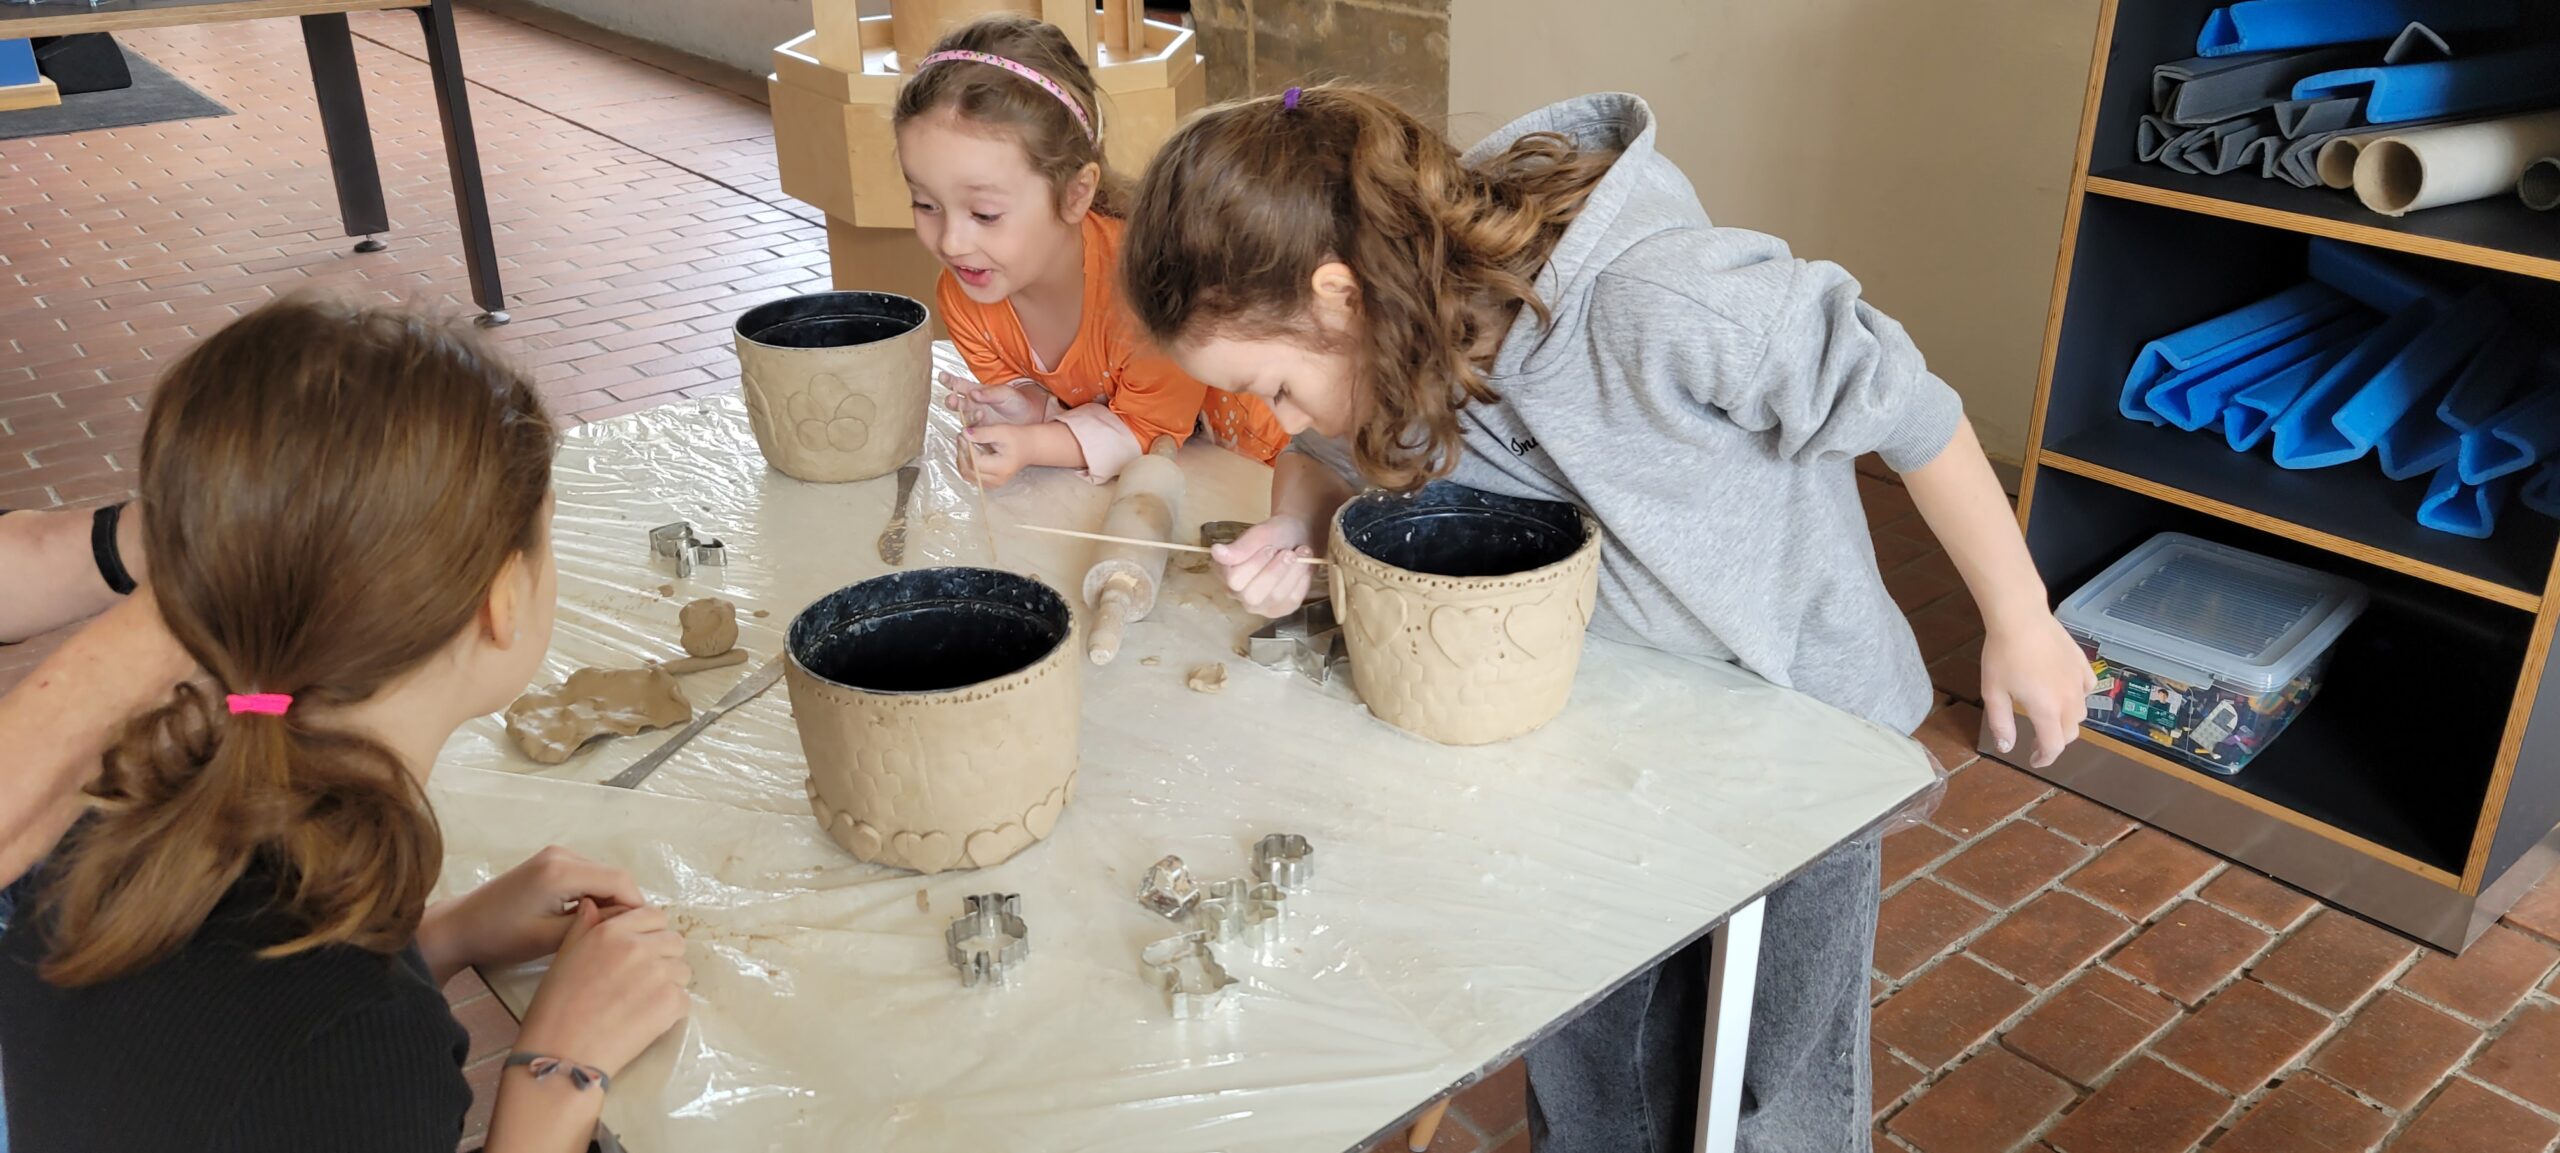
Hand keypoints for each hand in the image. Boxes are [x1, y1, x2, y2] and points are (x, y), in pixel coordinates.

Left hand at [417, 846, 643, 981]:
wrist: (461, 926)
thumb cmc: (500, 937)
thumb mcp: (550, 938)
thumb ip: (593, 925)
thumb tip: (630, 920)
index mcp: (562, 871)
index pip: (620, 880)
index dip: (636, 906)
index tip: (640, 935)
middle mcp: (562, 854)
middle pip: (613, 875)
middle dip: (623, 904)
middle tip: (625, 938)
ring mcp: (556, 854)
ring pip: (602, 875)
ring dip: (609, 900)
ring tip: (604, 932)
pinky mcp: (551, 861)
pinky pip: (587, 875)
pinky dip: (594, 894)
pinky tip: (587, 918)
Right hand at [513, 900, 692, 1077]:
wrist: (563, 1053)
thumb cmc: (555, 1007)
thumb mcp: (564, 957)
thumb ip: (584, 927)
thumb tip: (593, 904)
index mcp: (611, 931)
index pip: (654, 916)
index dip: (650, 934)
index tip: (641, 953)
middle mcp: (638, 947)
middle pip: (674, 942)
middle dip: (663, 958)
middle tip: (642, 982)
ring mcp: (658, 974)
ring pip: (682, 971)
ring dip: (669, 984)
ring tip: (641, 1003)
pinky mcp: (671, 1003)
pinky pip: (684, 999)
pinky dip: (671, 1011)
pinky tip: (646, 1021)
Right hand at [940, 371, 1047, 425]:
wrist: (1030, 418)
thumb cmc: (1017, 401)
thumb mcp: (1006, 393)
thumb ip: (990, 393)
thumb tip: (973, 393)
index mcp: (977, 391)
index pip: (959, 384)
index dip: (949, 380)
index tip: (941, 376)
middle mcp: (973, 404)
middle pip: (955, 402)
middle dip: (951, 400)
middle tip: (952, 399)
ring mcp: (976, 418)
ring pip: (962, 417)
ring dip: (965, 415)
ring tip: (978, 413)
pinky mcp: (981, 431)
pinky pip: (970, 431)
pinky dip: (971, 430)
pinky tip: (975, 429)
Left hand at [956, 423, 1033, 487]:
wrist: (1029, 448)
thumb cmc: (1018, 438)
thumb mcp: (1002, 431)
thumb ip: (983, 433)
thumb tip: (965, 434)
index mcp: (1001, 468)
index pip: (975, 462)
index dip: (966, 448)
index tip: (963, 435)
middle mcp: (997, 480)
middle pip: (969, 471)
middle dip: (961, 453)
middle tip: (962, 438)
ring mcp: (993, 484)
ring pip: (967, 475)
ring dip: (962, 460)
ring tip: (964, 445)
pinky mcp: (990, 484)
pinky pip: (971, 477)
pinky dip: (966, 465)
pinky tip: (969, 454)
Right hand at [1210, 515, 1317, 617]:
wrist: (1297, 538)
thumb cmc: (1275, 535)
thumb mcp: (1259, 534)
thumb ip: (1240, 547)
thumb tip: (1216, 552)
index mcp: (1226, 572)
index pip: (1234, 579)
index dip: (1254, 565)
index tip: (1270, 548)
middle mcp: (1238, 594)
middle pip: (1253, 595)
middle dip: (1275, 572)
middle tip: (1290, 553)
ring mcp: (1259, 606)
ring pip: (1274, 598)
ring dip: (1292, 574)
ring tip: (1302, 554)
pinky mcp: (1280, 610)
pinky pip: (1291, 601)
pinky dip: (1301, 582)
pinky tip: (1303, 568)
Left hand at [1980, 610, 2097, 768]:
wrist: (2020, 616)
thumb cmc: (2002, 654)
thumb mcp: (1993, 692)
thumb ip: (2001, 723)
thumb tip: (2007, 748)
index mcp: (2046, 710)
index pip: (2053, 746)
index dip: (2045, 758)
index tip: (2035, 761)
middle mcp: (2068, 699)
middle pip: (2070, 733)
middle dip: (2055, 743)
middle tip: (2037, 742)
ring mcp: (2078, 680)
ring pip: (2081, 713)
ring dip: (2067, 722)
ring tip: (2049, 718)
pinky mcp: (2082, 663)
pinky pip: (2088, 688)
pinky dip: (2079, 697)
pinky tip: (2065, 692)